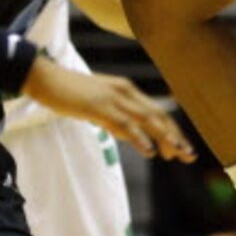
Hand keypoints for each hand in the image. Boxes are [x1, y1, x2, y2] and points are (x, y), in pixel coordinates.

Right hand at [25, 56, 192, 159]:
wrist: (45, 79)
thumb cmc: (70, 94)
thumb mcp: (99, 109)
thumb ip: (117, 122)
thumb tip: (135, 138)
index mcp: (126, 91)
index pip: (156, 112)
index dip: (171, 131)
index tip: (182, 150)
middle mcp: (125, 92)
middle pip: (157, 116)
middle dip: (175, 136)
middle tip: (189, 157)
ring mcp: (112, 98)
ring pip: (146, 119)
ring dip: (164, 137)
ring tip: (177, 154)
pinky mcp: (99, 106)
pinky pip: (124, 123)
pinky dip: (139, 137)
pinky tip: (150, 150)